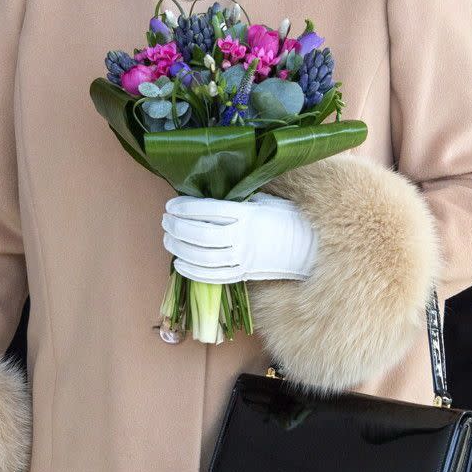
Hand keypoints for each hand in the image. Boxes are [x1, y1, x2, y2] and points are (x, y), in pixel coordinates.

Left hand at [162, 193, 316, 283]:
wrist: (306, 246)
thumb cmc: (283, 217)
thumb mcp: (262, 200)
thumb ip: (235, 198)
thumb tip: (205, 194)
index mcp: (248, 215)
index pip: (208, 211)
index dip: (185, 208)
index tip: (171, 205)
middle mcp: (244, 238)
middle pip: (201, 235)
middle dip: (177, 228)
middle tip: (165, 221)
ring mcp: (243, 258)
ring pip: (203, 257)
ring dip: (179, 248)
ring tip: (168, 239)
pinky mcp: (244, 274)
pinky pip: (213, 276)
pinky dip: (192, 271)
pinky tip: (179, 263)